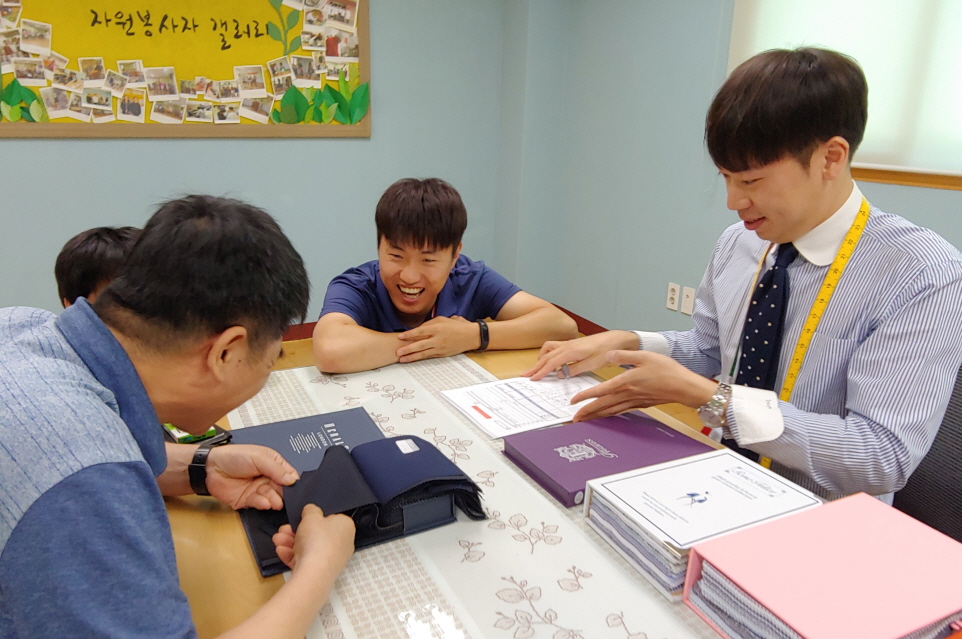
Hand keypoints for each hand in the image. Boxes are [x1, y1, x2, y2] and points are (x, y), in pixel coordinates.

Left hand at [205, 444, 298, 509]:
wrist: (210, 468)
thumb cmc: (234, 457)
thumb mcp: (258, 457)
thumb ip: (276, 469)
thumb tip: (292, 480)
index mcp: (273, 464)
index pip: (288, 474)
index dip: (293, 481)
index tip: (297, 488)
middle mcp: (267, 477)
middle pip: (282, 488)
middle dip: (285, 494)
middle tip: (287, 498)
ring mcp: (258, 489)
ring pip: (272, 497)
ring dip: (275, 500)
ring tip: (276, 502)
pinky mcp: (249, 500)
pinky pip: (260, 504)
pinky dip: (263, 504)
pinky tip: (265, 503)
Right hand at [273, 505, 354, 572]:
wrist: (314, 573)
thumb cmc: (317, 539)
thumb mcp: (311, 515)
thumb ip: (311, 510)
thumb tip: (312, 511)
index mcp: (345, 527)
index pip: (331, 519)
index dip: (316, 518)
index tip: (302, 518)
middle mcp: (342, 543)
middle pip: (316, 534)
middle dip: (296, 531)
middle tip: (284, 529)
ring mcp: (331, 559)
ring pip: (308, 547)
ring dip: (290, 542)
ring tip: (277, 539)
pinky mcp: (320, 572)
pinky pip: (306, 560)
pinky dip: (292, 555)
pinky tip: (280, 550)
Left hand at [396, 316, 478, 362]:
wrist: (471, 336)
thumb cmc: (456, 325)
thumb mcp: (443, 319)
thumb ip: (429, 324)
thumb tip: (418, 329)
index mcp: (437, 328)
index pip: (421, 331)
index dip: (410, 334)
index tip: (400, 337)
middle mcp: (438, 339)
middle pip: (420, 344)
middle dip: (408, 349)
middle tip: (397, 352)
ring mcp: (440, 348)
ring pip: (423, 353)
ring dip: (412, 357)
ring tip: (402, 359)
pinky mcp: (442, 354)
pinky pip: (429, 356)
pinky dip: (420, 358)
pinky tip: (413, 359)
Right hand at [524, 331, 638, 380]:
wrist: (616, 340)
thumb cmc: (606, 351)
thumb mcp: (591, 364)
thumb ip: (574, 369)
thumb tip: (560, 374)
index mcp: (570, 351)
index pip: (550, 363)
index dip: (540, 372)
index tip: (532, 378)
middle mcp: (567, 345)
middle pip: (546, 356)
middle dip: (535, 366)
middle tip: (526, 375)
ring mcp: (569, 343)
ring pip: (548, 348)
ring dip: (541, 358)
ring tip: (538, 368)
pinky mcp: (572, 343)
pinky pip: (555, 347)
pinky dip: (549, 354)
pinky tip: (552, 361)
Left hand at [570, 350, 717, 421]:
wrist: (684, 386)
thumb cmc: (667, 370)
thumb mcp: (645, 356)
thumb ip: (624, 355)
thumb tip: (609, 354)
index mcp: (626, 382)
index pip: (600, 390)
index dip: (585, 396)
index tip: (573, 401)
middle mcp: (628, 394)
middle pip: (602, 405)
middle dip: (587, 412)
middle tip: (574, 418)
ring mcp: (634, 401)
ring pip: (610, 411)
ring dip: (596, 416)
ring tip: (585, 420)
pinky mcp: (641, 404)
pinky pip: (621, 411)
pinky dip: (610, 415)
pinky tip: (607, 415)